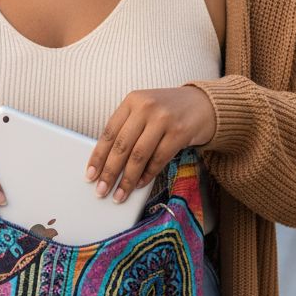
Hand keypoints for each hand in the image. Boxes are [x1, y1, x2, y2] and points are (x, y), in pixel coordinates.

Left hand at [86, 87, 215, 202]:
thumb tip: (107, 164)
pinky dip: (147, 175)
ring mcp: (164, 119)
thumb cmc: (169, 111)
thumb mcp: (144, 110)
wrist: (204, 104)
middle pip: (122, 146)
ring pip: (139, 156)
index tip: (90, 175)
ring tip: (119, 194)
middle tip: (101, 190)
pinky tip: (139, 184)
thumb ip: (127, 129)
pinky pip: (158, 159)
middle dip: (109, 172)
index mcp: (132, 101)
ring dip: (127, 179)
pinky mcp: (179, 132)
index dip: (98, 156)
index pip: (109, 132)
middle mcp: (146, 107)